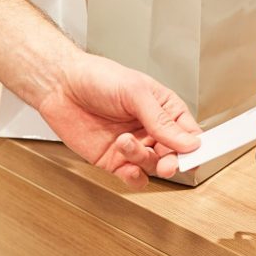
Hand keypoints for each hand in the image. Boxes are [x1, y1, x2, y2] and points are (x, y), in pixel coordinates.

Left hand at [37, 51, 201, 188]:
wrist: (60, 86)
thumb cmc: (96, 78)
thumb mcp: (135, 92)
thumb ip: (161, 119)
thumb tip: (188, 141)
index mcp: (163, 109)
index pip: (189, 132)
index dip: (195, 146)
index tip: (195, 153)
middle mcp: (150, 129)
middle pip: (174, 154)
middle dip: (172, 160)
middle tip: (167, 162)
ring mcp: (132, 146)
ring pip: (153, 166)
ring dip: (143, 160)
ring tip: (124, 143)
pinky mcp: (113, 160)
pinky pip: (132, 176)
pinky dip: (134, 177)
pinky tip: (128, 168)